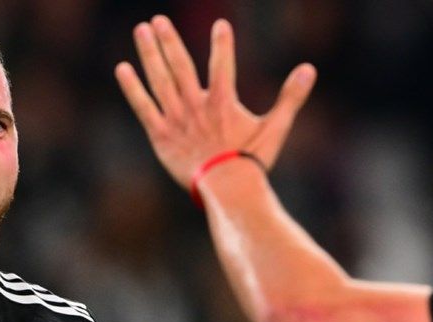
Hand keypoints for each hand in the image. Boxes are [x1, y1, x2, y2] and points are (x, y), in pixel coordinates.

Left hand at [115, 16, 316, 189]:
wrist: (226, 190)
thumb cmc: (252, 162)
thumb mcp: (275, 128)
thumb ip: (291, 97)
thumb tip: (310, 69)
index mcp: (222, 101)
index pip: (222, 64)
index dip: (222, 44)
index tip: (220, 24)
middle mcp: (196, 105)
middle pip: (180, 65)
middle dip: (169, 40)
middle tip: (158, 19)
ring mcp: (176, 118)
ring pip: (159, 79)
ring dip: (150, 53)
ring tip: (142, 30)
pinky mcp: (160, 135)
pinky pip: (143, 106)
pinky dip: (132, 87)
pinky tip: (122, 68)